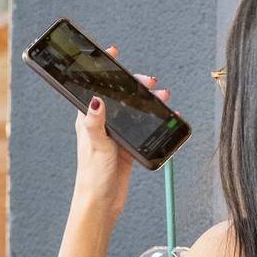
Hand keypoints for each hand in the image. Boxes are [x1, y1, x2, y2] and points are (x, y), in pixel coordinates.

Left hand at [73, 45, 170, 219]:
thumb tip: (96, 100)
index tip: (113, 53)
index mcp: (89, 119)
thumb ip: (95, 122)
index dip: (104, 69)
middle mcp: (102, 124)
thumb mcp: (95, 145)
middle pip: (121, 96)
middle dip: (135, 85)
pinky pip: (143, 128)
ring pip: (134, 110)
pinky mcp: (128, 147)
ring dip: (149, 102)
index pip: (95, 87)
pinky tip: (167, 116)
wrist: (102, 203)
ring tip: (163, 96)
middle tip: (149, 82)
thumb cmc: (92, 176)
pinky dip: (155, 120)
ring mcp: (116, 135)